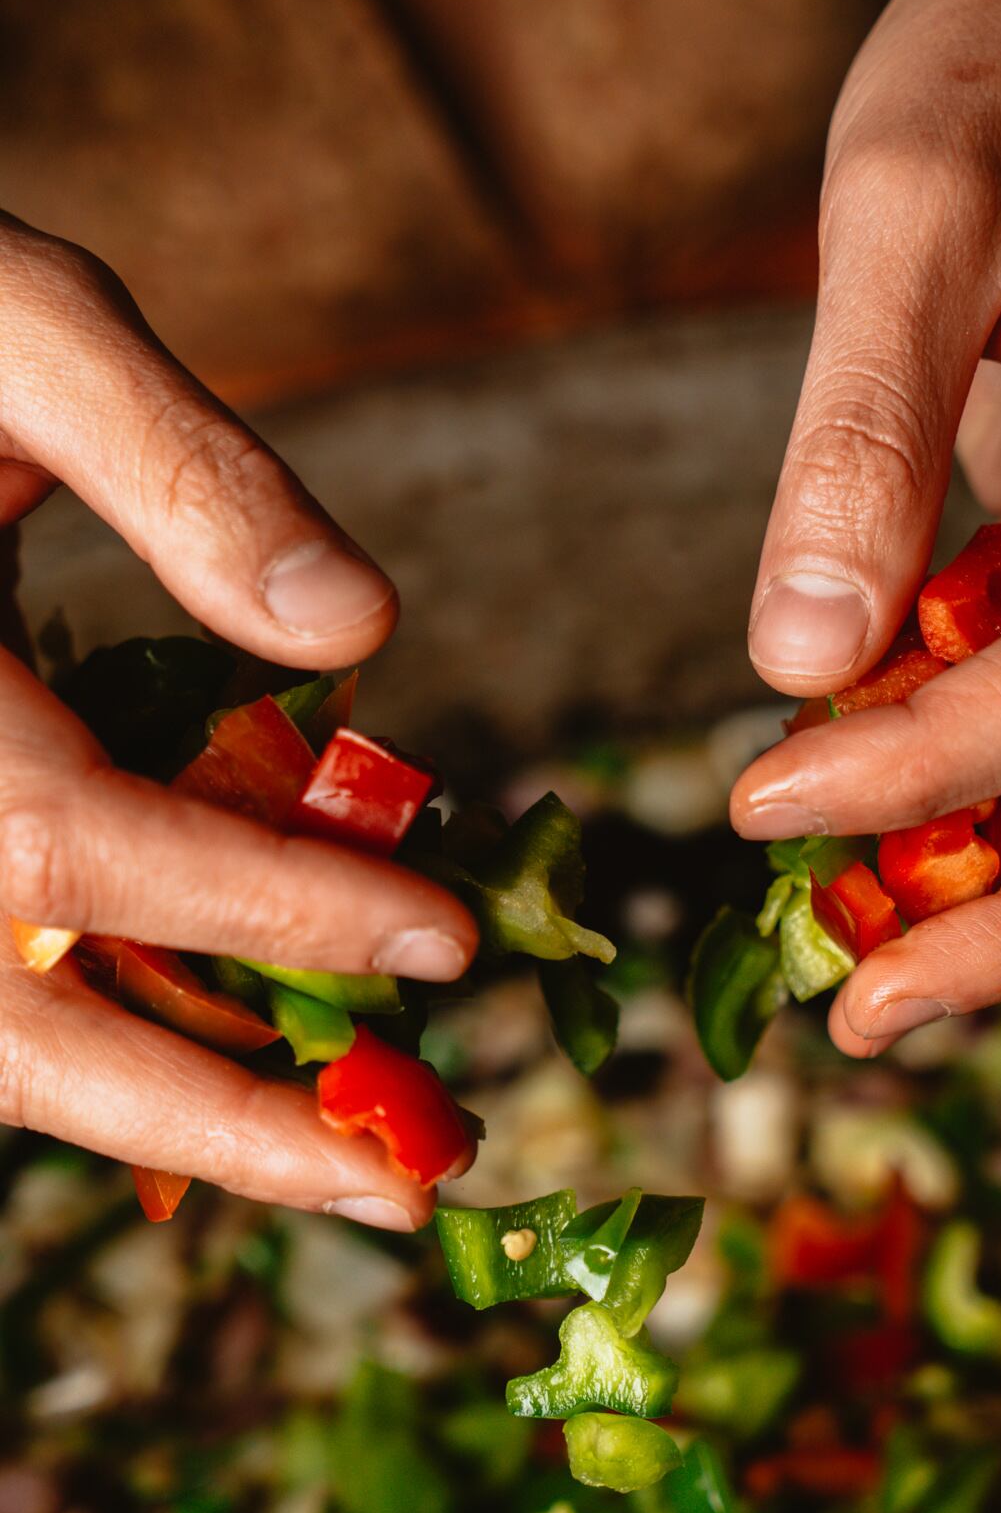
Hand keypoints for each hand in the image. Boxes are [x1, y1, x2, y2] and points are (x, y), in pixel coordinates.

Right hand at [0, 215, 477, 1227]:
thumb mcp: (12, 325)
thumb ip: (175, 465)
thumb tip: (361, 626)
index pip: (74, 850)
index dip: (268, 909)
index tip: (445, 943)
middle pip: (14, 1033)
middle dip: (218, 1123)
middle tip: (403, 1188)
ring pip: (3, 1048)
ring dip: (179, 1123)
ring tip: (352, 1173)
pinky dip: (122, 1047)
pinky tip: (246, 1077)